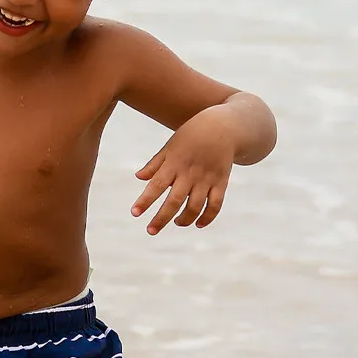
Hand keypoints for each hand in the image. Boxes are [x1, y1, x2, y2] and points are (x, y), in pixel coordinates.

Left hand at [131, 107, 236, 233]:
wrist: (223, 126)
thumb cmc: (191, 135)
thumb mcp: (170, 145)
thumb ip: (155, 163)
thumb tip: (138, 177)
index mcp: (174, 163)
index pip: (156, 185)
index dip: (145, 200)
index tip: (135, 213)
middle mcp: (190, 173)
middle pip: (174, 201)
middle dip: (161, 218)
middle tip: (150, 231)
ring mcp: (207, 179)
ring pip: (195, 207)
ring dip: (184, 220)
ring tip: (176, 223)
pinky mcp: (221, 182)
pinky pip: (215, 205)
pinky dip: (207, 218)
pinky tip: (198, 224)